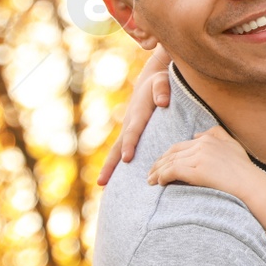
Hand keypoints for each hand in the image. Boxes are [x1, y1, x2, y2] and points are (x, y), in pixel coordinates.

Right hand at [99, 48, 171, 184]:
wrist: (151, 80)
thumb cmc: (160, 81)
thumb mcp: (162, 80)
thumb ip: (162, 89)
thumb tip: (163, 102)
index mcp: (138, 115)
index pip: (133, 132)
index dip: (130, 145)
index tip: (128, 159)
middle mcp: (129, 124)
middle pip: (118, 147)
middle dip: (110, 165)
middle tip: (103, 182)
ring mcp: (128, 130)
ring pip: (117, 151)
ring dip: (110, 168)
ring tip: (102, 185)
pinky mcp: (131, 134)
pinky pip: (123, 151)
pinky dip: (118, 164)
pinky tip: (117, 180)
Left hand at [145, 124, 265, 217]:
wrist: (252, 185)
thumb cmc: (245, 171)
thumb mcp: (234, 146)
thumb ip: (218, 134)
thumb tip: (198, 134)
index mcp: (209, 138)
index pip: (180, 146)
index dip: (167, 155)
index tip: (160, 164)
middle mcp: (203, 144)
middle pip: (172, 153)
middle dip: (158, 163)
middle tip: (150, 173)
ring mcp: (199, 157)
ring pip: (170, 162)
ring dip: (157, 172)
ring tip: (151, 180)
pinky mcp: (197, 170)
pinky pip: (173, 171)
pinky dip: (162, 177)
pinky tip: (159, 183)